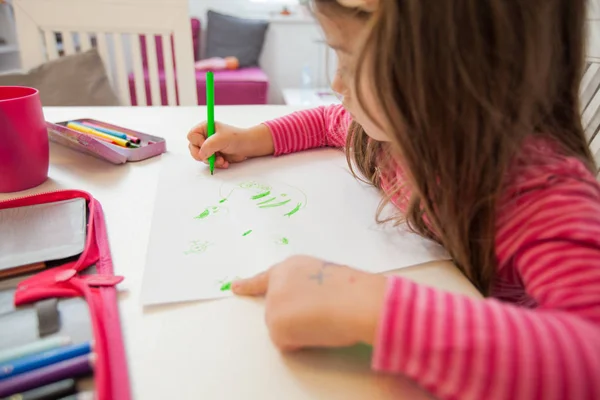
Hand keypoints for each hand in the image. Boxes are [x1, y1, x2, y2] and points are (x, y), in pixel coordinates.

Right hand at [187, 122, 274, 168]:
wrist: (248, 147)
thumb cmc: (237, 138)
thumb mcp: (222, 139)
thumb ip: (209, 146)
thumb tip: (200, 155)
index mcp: (205, 127)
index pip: (192, 136)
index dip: (198, 142)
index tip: (208, 145)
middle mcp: (205, 136)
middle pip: (193, 148)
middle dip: (203, 155)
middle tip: (212, 157)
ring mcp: (208, 147)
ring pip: (200, 157)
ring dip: (211, 161)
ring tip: (222, 160)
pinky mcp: (213, 155)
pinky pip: (208, 162)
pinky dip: (216, 164)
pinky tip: (224, 162)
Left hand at [232, 255, 387, 349]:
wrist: (354, 300)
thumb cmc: (352, 290)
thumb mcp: (325, 278)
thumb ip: (307, 287)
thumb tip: (308, 308)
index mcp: (292, 266)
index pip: (266, 277)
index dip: (249, 284)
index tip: (233, 287)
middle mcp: (277, 282)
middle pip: (276, 309)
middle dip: (292, 318)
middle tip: (320, 317)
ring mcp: (273, 303)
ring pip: (282, 327)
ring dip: (300, 330)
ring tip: (325, 320)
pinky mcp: (275, 324)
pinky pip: (287, 343)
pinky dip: (301, 344)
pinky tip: (317, 331)